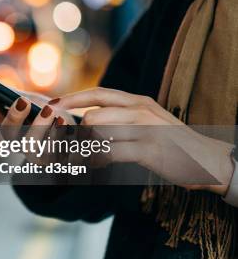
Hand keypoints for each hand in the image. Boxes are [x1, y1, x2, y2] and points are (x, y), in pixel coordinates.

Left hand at [53, 87, 234, 195]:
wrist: (205, 159)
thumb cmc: (170, 142)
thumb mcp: (147, 120)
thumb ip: (121, 116)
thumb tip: (88, 120)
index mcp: (138, 101)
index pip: (98, 93)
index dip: (73, 98)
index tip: (54, 104)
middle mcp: (141, 110)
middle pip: (93, 115)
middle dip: (77, 132)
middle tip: (69, 144)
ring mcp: (145, 129)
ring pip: (99, 133)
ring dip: (84, 148)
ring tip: (80, 158)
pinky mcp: (148, 150)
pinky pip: (110, 153)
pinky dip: (96, 160)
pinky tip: (93, 165)